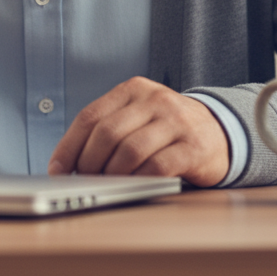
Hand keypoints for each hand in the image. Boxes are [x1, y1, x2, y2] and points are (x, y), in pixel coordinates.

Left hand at [47, 77, 228, 186]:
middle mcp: (153, 99)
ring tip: (106, 185)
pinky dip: (139, 180)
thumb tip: (70, 162)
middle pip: (107, 133)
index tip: (57, 168)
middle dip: (88, 162)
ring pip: (130, 150)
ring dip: (112, 174)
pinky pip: (157, 166)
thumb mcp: (138, 115)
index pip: (90, 116)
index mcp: (132, 90)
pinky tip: (133, 186)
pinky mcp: (193, 146)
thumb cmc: (167, 128)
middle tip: (83, 181)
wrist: (219, 130)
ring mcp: (175, 121)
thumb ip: (110, 129)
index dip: (69, 145)